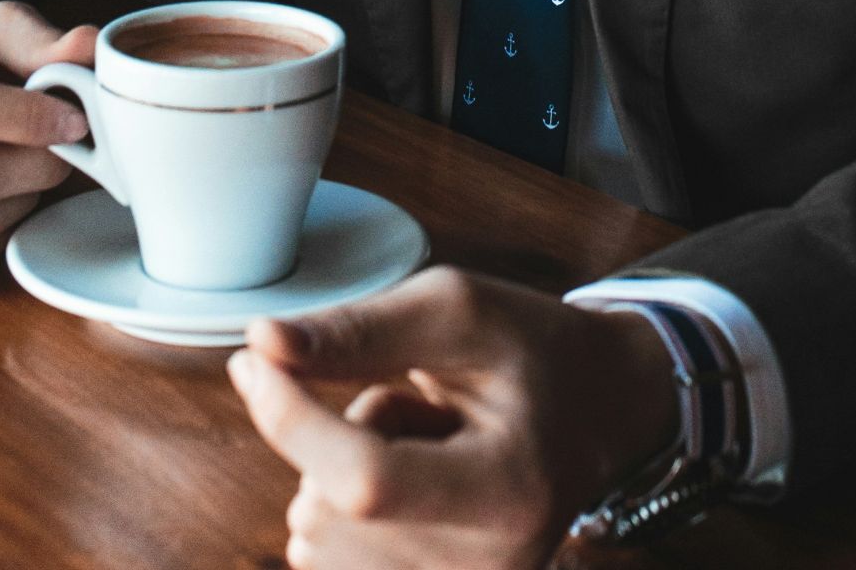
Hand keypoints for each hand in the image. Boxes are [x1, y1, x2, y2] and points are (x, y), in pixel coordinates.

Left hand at [227, 266, 678, 569]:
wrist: (600, 412)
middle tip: (425, 408)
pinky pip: (322, 555)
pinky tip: (410, 482)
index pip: (365, 480)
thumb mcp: (459, 310)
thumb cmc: (533, 352)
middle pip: (327, 505)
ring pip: (314, 533)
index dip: (291, 419)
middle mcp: (490, 567)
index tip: (256, 361)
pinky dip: (341, 511)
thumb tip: (260, 346)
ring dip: (342, 472)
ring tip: (425, 443)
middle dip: (340, 434)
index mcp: (512, 492)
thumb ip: (358, 330)